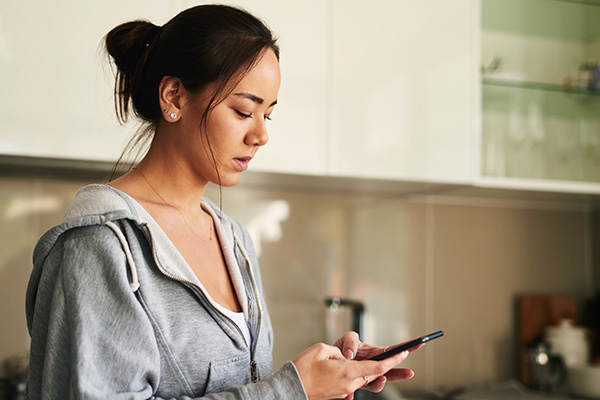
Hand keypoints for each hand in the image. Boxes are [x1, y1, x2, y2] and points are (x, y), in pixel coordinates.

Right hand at [293, 341, 410, 399]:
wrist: (291, 388)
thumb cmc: (302, 370)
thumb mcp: (320, 350)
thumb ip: (338, 350)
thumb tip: (346, 356)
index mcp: (348, 372)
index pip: (377, 366)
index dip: (393, 360)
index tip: (404, 353)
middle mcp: (350, 383)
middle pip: (376, 374)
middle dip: (391, 368)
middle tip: (406, 363)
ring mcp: (345, 390)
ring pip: (365, 379)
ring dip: (376, 372)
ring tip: (388, 365)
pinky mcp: (339, 393)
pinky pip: (354, 383)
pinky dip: (360, 375)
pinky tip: (358, 369)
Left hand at [333, 332, 417, 398]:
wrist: (330, 360)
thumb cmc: (342, 348)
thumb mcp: (347, 339)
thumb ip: (350, 342)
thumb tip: (350, 354)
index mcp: (374, 354)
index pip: (392, 351)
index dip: (406, 348)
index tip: (417, 345)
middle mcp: (372, 366)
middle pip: (390, 371)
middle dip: (401, 373)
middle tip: (409, 373)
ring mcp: (365, 377)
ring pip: (376, 383)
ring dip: (380, 384)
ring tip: (381, 379)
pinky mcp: (354, 384)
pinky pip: (356, 390)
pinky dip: (353, 393)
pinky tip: (350, 396)